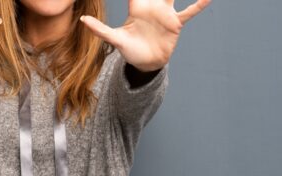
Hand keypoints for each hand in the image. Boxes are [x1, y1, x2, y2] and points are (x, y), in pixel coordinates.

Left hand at [80, 0, 210, 71]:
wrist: (145, 63)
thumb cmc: (130, 49)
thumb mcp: (114, 39)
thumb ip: (100, 29)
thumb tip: (82, 20)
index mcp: (137, 7)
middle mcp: (152, 6)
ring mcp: (165, 13)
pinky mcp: (175, 23)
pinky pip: (189, 12)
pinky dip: (198, 4)